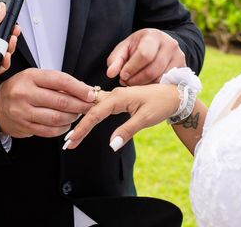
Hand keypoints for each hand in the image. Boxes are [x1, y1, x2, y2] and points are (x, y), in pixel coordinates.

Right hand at [0, 68, 93, 137]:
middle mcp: (25, 93)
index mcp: (31, 76)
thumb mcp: (36, 77)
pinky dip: (62, 129)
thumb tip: (85, 90)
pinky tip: (66, 124)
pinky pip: (49, 131)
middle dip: (80, 105)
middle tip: (89, 107)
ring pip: (56, 118)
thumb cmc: (22, 89)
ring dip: (72, 117)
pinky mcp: (23, 127)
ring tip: (77, 114)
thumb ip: (58, 82)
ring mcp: (23, 112)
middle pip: (61, 101)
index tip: (91, 94)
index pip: (61, 81)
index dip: (79, 89)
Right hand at [63, 84, 178, 150]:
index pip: (95, 114)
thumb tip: (111, 145)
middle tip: (67, 143)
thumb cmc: (161, 104)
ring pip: (94, 108)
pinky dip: (91, 116)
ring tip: (72, 138)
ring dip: (83, 121)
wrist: (173, 95)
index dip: (82, 129)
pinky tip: (84, 123)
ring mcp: (116, 97)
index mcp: (118, 97)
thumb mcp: (145, 119)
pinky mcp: (119, 100)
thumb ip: (127, 131)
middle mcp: (114, 95)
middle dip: (78, 126)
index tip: (72, 141)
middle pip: (90, 110)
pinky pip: (101, 107)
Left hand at [106, 28, 185, 85]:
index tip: (122, 75)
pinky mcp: (183, 68)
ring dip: (144, 86)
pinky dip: (154, 88)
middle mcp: (170, 45)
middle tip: (127, 82)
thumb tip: (110, 74)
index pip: (144, 55)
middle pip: (152, 70)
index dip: (131, 68)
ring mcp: (179, 57)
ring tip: (135, 83)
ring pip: (160, 79)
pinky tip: (147, 85)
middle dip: (136, 80)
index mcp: (154, 36)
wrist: (161, 44)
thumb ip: (115, 59)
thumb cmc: (139, 47)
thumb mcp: (125, 48)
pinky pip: (167, 84)